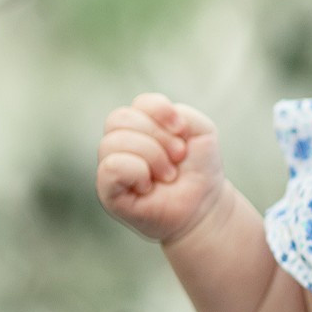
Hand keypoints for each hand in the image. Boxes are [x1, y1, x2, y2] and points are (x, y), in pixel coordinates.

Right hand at [95, 93, 226, 244]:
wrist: (204, 207)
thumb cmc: (199, 169)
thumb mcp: (201, 131)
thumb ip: (181, 114)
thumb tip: (150, 124)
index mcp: (140, 125)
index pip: (139, 104)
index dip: (162, 111)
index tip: (183, 131)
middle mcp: (121, 142)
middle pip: (120, 118)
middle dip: (158, 136)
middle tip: (178, 157)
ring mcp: (112, 166)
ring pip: (113, 141)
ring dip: (152, 156)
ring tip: (168, 174)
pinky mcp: (107, 191)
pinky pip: (111, 167)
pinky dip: (136, 172)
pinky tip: (148, 186)